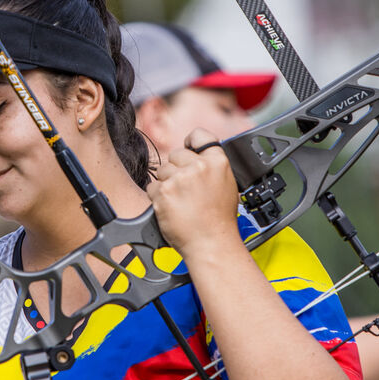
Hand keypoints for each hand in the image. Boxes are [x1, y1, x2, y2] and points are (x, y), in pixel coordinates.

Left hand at [147, 129, 238, 255]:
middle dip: (177, 169)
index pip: (199, 135)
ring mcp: (179, 179)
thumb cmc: (219, 220)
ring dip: (166, 184)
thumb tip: (197, 154)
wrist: (211, 244)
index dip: (191, 142)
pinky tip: (172, 208)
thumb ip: (212, 166)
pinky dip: (157, 197)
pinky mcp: (163, 192)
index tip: (189, 148)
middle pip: (175, 154)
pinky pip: (152, 187)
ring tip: (181, 202)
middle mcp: (199, 167)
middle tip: (186, 190)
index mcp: (218, 162)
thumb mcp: (226, 185)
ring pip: (162, 171)